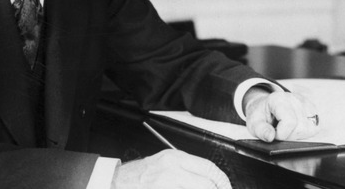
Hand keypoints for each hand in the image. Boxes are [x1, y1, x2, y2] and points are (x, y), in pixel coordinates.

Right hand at [111, 149, 230, 188]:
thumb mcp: (166, 162)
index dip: (222, 180)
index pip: (208, 168)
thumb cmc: (141, 173)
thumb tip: (210, 179)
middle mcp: (172, 171)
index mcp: (175, 158)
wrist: (119, 182)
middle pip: (207, 184)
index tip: (226, 186)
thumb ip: (187, 167)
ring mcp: (167, 185)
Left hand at [243, 88, 319, 141]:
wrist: (266, 107)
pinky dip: (305, 132)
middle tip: (279, 131)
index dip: (281, 134)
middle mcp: (295, 99)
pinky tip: (294, 128)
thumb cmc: (261, 115)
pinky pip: (315, 128)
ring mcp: (306, 104)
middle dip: (289, 136)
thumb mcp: (254, 123)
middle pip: (300, 128)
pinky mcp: (314, 110)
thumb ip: (261, 130)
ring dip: (297, 134)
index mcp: (279, 99)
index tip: (273, 133)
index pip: (290, 122)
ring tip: (286, 129)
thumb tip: (270, 137)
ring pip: (310, 129)